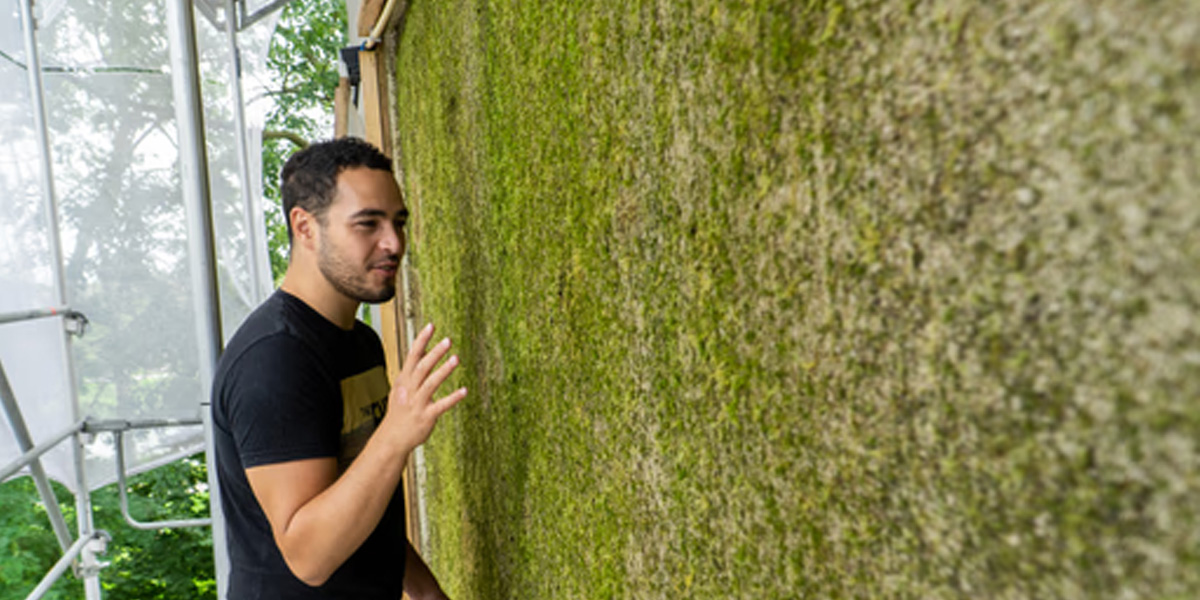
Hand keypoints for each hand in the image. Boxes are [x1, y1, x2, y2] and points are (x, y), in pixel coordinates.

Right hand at [381, 323, 467, 452]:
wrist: (392, 438)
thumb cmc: (400, 411)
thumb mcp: (402, 388)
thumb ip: (413, 370)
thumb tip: (424, 350)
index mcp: (404, 380)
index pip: (413, 356)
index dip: (422, 340)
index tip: (431, 325)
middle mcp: (410, 390)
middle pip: (422, 367)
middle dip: (435, 353)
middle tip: (448, 340)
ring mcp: (417, 403)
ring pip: (430, 384)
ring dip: (443, 370)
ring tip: (456, 358)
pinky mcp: (426, 416)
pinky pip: (441, 405)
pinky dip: (453, 398)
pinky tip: (465, 391)